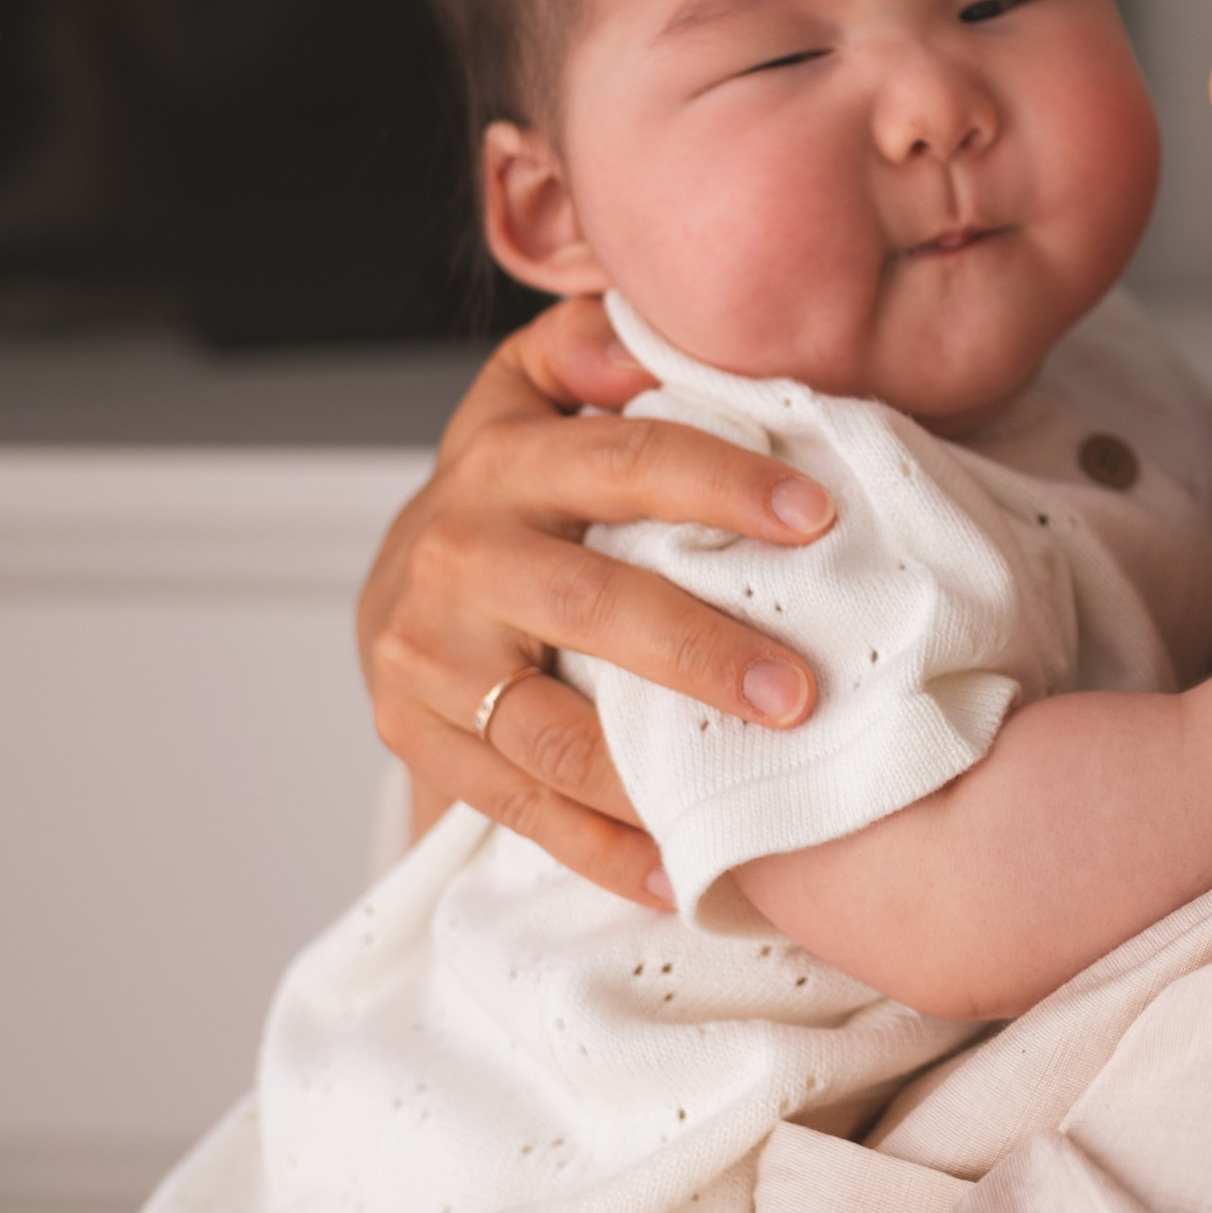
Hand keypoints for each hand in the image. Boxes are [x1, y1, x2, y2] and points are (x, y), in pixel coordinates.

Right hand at [359, 297, 840, 906]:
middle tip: (801, 690)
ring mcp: (427, 658)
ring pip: (546, 725)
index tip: (819, 520)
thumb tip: (643, 342)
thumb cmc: (507, 492)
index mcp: (497, 460)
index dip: (722, 486)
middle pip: (589, 604)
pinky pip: (515, 806)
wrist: (393, 588)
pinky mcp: (417, 738)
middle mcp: (455, 556)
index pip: (623, 463)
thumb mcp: (530, 394)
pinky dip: (596, 847)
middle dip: (699, 649)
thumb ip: (587, 351)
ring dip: (651, 769)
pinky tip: (672, 871)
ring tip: (748, 781)